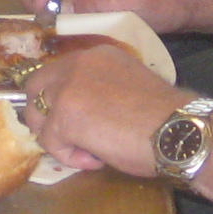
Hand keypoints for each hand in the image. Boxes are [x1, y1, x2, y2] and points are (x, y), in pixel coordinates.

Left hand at [18, 41, 180, 176]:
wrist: (177, 130)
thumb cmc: (163, 116)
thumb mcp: (128, 84)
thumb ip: (101, 88)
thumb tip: (85, 111)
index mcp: (95, 55)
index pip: (57, 72)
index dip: (58, 98)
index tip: (73, 119)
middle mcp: (76, 64)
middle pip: (35, 88)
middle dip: (44, 116)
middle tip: (67, 138)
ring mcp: (66, 88)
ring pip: (40, 119)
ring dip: (60, 140)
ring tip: (91, 152)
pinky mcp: (63, 116)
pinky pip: (51, 143)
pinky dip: (69, 157)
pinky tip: (96, 158)